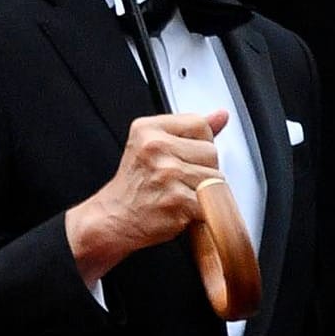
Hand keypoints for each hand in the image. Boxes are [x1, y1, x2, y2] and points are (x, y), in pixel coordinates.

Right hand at [66, 110, 228, 282]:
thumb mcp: (153, 146)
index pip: (200, 124)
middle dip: (203, 168)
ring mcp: (166, 173)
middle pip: (211, 151)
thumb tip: (222, 115)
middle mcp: (155, 148)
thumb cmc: (134, 186)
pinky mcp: (176, 200)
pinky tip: (182, 210)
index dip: (199, 143)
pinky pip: (211, 202)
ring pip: (215, 178)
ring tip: (179, 195)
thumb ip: (189, 130)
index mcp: (148, 129)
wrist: (112, 220)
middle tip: (178, 181)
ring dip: (204, 192)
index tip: (182, 157)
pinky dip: (202, 211)